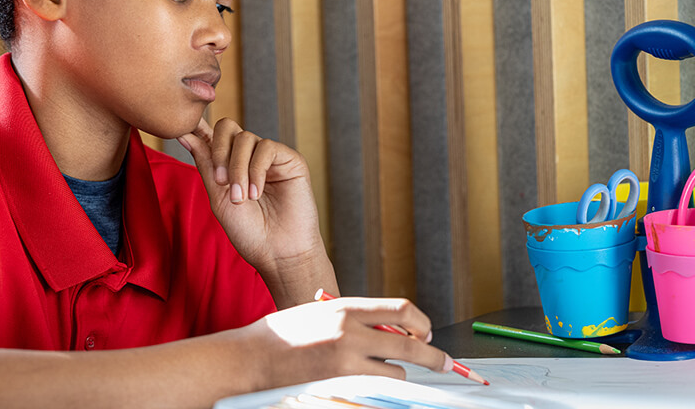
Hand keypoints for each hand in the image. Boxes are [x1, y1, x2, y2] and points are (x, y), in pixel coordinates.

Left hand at [178, 118, 325, 281]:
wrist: (278, 253)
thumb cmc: (249, 232)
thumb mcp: (218, 197)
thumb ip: (205, 165)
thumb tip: (185, 134)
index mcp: (228, 164)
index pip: (211, 136)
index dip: (197, 128)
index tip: (182, 130)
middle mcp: (248, 156)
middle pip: (228, 127)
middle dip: (218, 150)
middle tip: (220, 181)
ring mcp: (269, 157)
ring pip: (245, 138)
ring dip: (238, 169)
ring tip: (240, 199)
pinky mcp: (290, 160)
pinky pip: (266, 148)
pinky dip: (256, 170)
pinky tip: (256, 193)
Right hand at [246, 296, 450, 387]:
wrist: (249, 358)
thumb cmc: (280, 336)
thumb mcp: (319, 313)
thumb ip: (352, 319)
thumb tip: (388, 332)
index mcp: (345, 306)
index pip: (401, 309)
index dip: (422, 322)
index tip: (426, 332)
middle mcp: (350, 329)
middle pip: (412, 343)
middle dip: (434, 355)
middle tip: (445, 362)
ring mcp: (346, 359)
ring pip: (396, 370)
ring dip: (395, 373)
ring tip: (375, 371)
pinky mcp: (340, 383)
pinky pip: (377, 387)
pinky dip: (379, 387)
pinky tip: (366, 383)